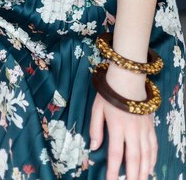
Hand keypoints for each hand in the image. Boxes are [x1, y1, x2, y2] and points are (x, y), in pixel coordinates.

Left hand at [89, 64, 157, 179]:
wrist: (129, 76)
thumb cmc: (110, 91)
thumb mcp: (97, 108)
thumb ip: (95, 128)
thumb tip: (94, 147)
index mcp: (117, 126)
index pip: (116, 154)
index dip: (113, 171)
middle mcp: (132, 130)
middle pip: (134, 158)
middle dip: (132, 175)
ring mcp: (143, 128)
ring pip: (146, 154)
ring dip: (144, 170)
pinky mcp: (150, 125)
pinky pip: (153, 145)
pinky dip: (153, 158)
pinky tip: (150, 168)